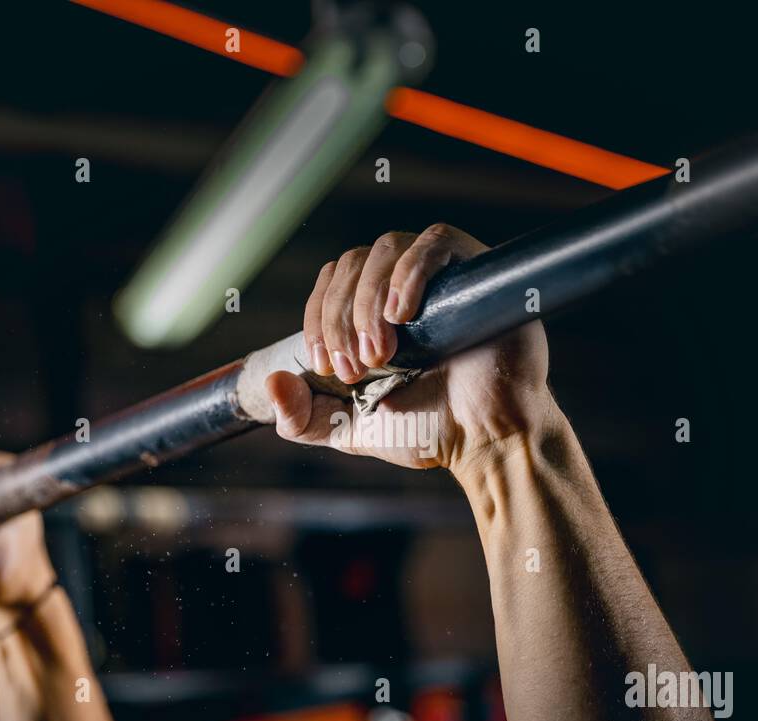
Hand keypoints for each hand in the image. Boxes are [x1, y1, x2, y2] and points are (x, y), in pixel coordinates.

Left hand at [264, 223, 550, 476]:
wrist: (486, 440)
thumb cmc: (429, 431)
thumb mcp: (349, 429)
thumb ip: (302, 417)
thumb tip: (270, 382)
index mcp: (373, 313)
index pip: (329, 283)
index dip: (317, 319)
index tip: (327, 367)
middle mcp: (404, 288)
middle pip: (351, 264)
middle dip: (340, 318)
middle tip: (357, 368)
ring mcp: (440, 277)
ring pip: (384, 249)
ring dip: (369, 302)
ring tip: (384, 355)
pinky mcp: (475, 271)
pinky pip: (435, 242)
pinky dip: (409, 273)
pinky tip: (403, 315)